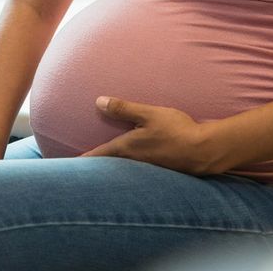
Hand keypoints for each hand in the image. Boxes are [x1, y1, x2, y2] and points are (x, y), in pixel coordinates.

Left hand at [80, 96, 224, 175]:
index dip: (82, 160)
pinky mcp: (158, 170)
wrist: (204, 151)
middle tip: (79, 170)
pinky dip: (125, 170)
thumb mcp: (148, 114)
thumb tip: (98, 101)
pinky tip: (129, 166)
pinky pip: (135, 171)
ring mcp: (146, 168)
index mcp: (127, 148)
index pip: (98, 155)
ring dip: (109, 169)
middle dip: (93, 167)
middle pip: (107, 167)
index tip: (68, 166)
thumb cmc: (176, 130)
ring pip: (121, 170)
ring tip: (99, 169)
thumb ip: (124, 108)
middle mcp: (133, 162)